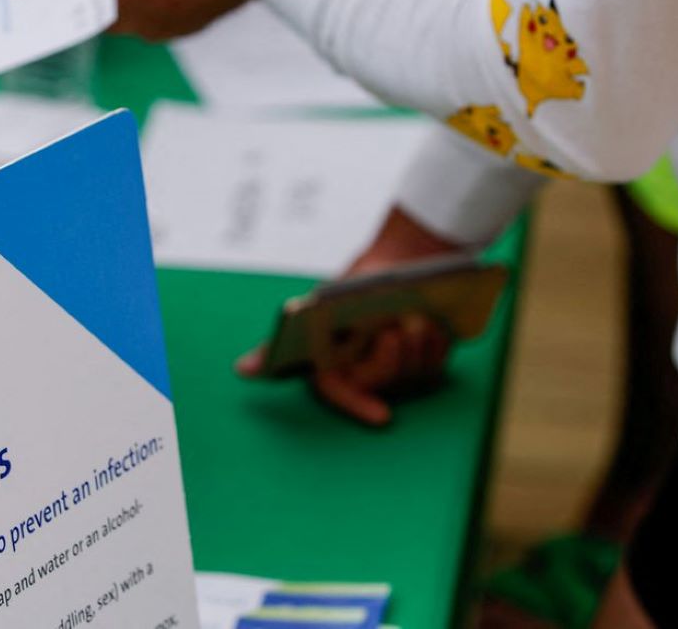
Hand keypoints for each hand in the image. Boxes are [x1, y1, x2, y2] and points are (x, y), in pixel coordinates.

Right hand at [236, 208, 462, 425]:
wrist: (397, 261)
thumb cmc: (352, 289)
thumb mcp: (314, 311)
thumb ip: (276, 348)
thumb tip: (241, 370)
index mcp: (334, 364)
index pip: (340, 395)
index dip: (358, 407)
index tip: (383, 416)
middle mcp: (366, 371)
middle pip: (383, 381)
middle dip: (393, 359)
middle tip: (396, 328)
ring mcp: (399, 367)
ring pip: (413, 373)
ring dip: (417, 347)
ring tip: (416, 317)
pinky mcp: (427, 359)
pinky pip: (436, 364)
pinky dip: (437, 343)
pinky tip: (434, 322)